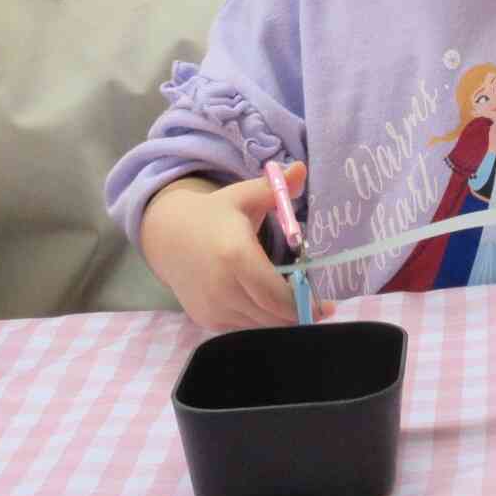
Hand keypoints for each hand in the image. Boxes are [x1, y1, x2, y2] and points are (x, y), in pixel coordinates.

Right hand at [139, 162, 333, 331]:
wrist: (167, 236)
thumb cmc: (214, 214)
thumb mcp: (244, 196)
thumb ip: (276, 188)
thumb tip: (301, 168)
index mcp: (235, 256)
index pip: (276, 295)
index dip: (303, 303)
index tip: (327, 304)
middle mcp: (222, 287)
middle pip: (271, 315)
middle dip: (298, 313)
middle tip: (320, 307)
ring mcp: (212, 308)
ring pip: (259, 324)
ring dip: (278, 317)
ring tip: (293, 301)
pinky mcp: (206, 319)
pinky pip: (242, 326)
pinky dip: (258, 318)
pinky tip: (263, 301)